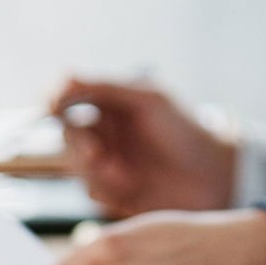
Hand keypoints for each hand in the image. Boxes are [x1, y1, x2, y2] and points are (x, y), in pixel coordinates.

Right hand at [51, 76, 235, 215]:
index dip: (54, 98)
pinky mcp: (111, 190)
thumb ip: (106, 87)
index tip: (53, 104)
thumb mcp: (148, 101)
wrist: (212, 178)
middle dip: (79, 145)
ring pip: (74, 164)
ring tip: (125, 176)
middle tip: (97, 157)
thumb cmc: (185, 131)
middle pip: (68, 132)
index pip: (70, 94)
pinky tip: (131, 188)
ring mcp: (107, 159)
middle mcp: (106, 128)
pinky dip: (106, 188)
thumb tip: (64, 74)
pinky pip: (89, 189)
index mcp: (113, 100)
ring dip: (95, 171)